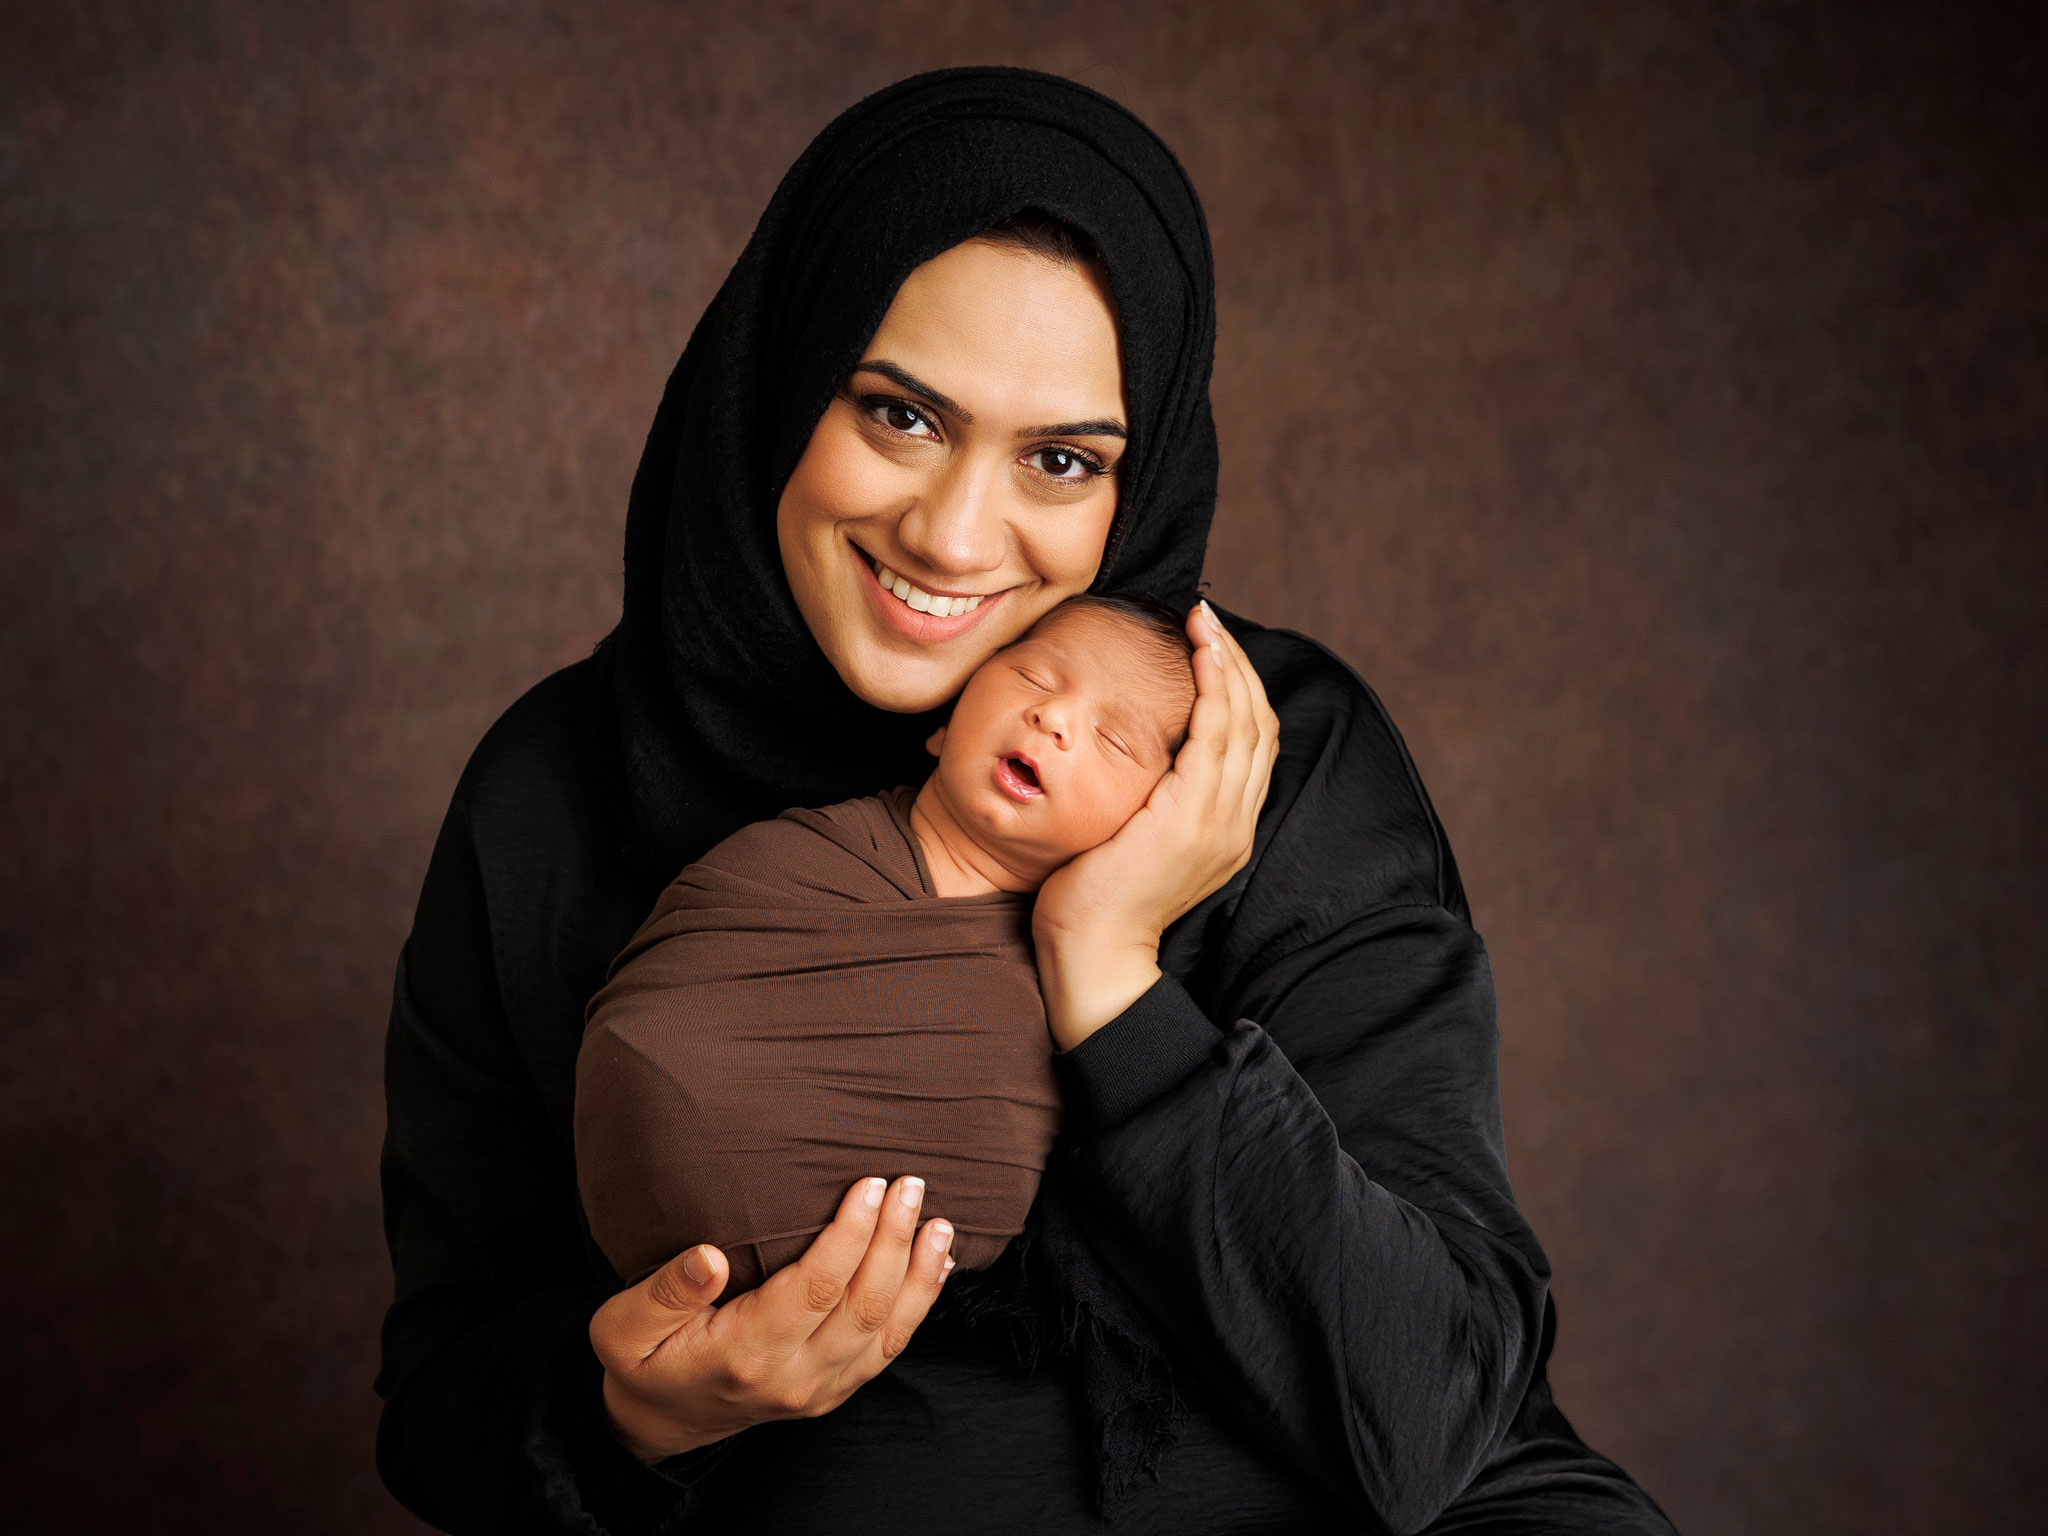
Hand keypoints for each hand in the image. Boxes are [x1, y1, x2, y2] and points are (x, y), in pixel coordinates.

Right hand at [590, 1174, 954, 1460]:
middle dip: (894, 1242)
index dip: (850, 1236)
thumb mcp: (624, 1328)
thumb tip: (707, 1256)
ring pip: (886, 1332)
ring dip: (919, 1275)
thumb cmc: (642, 1362)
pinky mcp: (833, 1389)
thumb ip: (665, 1292)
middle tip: (910, 1184)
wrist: (658, 1421)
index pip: (815, 1290)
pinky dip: (918, 1306)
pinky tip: (936, 1265)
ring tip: (939, 1223)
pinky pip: (886, 1348)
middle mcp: (792, 1378)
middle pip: (862, 1306)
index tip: (870, 1186)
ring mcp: (819, 1389)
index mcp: (744, 1354)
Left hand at [1031, 601, 1279, 1050]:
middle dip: (1237, 664)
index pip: (1252, 745)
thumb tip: (1137, 761)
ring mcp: (1220, 820)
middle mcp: (1234, 823)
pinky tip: (1200, 655)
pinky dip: (1215, 686)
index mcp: (1225, 829)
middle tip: (1209, 618)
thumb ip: (1151, 801)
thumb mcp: (1133, 838)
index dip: (1239, 690)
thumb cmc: (1094, 898)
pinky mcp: (1194, 816)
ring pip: (1245, 721)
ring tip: (1205, 621)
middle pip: (1260, 724)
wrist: (1092, 955)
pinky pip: (1218, 735)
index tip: (1212, 648)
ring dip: (1228, 662)